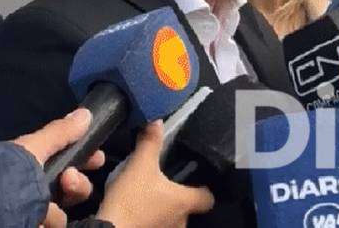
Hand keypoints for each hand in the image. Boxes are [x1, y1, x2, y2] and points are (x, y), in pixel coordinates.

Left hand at [11, 108, 104, 226]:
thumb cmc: (9, 171)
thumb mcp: (34, 147)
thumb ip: (60, 132)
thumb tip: (87, 113)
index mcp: (38, 169)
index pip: (71, 165)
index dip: (87, 161)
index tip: (98, 160)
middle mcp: (38, 192)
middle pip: (74, 192)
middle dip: (78, 185)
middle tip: (69, 180)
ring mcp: (35, 214)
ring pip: (63, 215)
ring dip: (57, 212)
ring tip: (44, 212)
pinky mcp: (34, 227)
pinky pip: (51, 227)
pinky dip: (46, 225)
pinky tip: (38, 222)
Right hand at [96, 120, 214, 227]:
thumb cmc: (130, 201)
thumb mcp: (140, 166)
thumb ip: (150, 143)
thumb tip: (157, 122)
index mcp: (184, 201)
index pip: (208, 198)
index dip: (204, 189)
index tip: (196, 181)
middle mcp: (180, 221)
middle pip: (189, 208)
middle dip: (179, 199)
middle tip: (166, 186)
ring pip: (172, 219)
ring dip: (164, 211)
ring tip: (150, 199)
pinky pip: (158, 226)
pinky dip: (152, 220)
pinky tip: (140, 212)